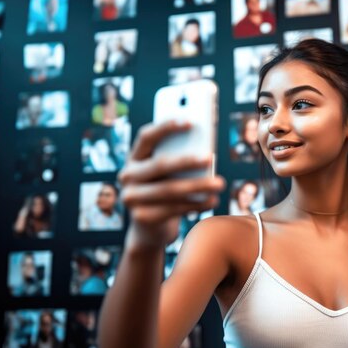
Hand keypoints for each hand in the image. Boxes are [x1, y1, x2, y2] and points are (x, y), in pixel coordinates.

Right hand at [118, 120, 225, 248]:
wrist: (150, 226)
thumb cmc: (166, 188)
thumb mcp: (169, 172)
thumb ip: (179, 158)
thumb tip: (207, 150)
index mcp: (135, 156)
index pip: (146, 136)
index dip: (166, 127)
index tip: (191, 121)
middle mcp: (128, 175)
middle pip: (159, 164)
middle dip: (186, 160)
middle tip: (210, 157)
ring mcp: (131, 197)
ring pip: (168, 189)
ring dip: (197, 186)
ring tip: (219, 183)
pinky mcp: (141, 217)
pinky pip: (172, 209)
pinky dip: (195, 205)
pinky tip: (212, 200)